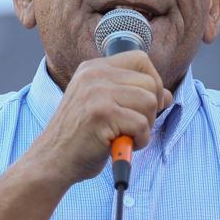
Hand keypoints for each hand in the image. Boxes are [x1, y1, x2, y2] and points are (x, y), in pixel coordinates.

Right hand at [25, 52, 172, 186]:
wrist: (53, 160)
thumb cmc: (82, 137)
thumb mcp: (106, 107)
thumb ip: (133, 96)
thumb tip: (167, 95)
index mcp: (94, 68)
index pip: (141, 59)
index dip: (152, 82)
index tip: (144, 105)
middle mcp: (94, 74)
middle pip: (150, 83)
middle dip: (150, 110)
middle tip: (132, 126)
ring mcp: (97, 92)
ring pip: (150, 102)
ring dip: (145, 127)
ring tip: (124, 136)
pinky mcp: (101, 113)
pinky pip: (142, 124)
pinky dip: (139, 141)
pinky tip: (120, 145)